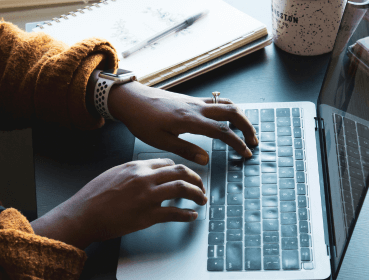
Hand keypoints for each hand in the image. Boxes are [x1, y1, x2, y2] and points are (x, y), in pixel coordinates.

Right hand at [31, 158, 206, 248]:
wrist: (83, 214)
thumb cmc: (94, 195)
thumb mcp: (114, 173)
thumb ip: (134, 170)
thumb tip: (150, 172)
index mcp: (137, 166)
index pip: (168, 163)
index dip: (180, 169)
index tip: (184, 176)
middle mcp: (145, 178)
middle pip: (180, 172)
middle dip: (196, 179)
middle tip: (200, 186)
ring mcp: (148, 196)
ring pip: (182, 188)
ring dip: (197, 194)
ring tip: (201, 199)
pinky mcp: (147, 215)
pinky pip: (174, 213)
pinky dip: (187, 215)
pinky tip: (191, 216)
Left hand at [108, 82, 257, 164]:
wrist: (132, 99)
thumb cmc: (142, 121)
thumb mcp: (161, 141)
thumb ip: (186, 150)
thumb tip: (206, 159)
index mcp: (190, 120)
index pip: (222, 131)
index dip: (237, 143)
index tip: (246, 153)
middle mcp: (196, 107)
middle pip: (232, 112)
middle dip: (247, 126)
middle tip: (253, 141)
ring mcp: (194, 101)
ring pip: (226, 104)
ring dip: (240, 116)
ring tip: (245, 130)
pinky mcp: (190, 99)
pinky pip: (216, 101)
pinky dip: (228, 109)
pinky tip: (226, 118)